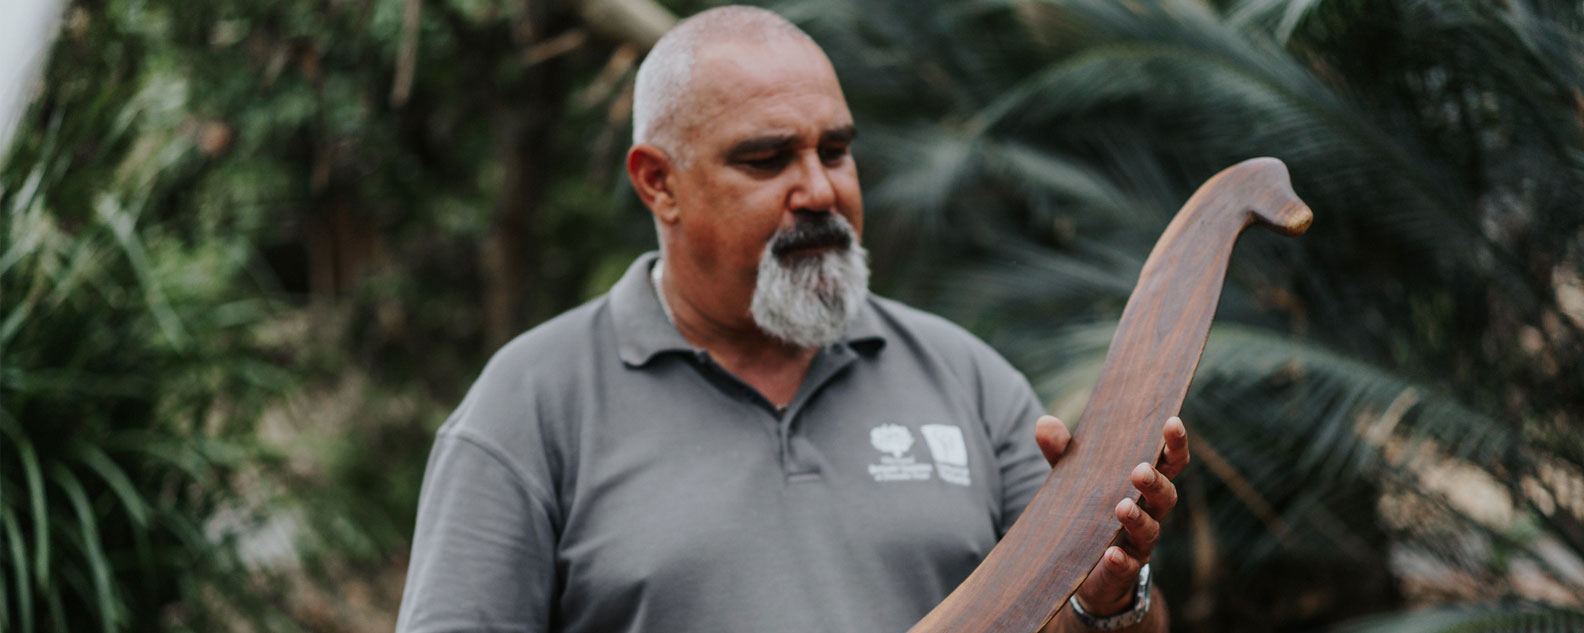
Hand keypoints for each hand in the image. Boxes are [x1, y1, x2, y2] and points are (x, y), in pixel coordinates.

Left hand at [1034, 415, 1190, 615]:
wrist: (1084, 567)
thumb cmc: (1089, 512)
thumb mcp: (1076, 479)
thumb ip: (1063, 453)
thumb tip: (1043, 423)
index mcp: (1143, 486)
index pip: (1169, 463)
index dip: (1175, 444)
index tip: (1172, 423)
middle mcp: (1149, 513)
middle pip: (1166, 496)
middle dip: (1155, 482)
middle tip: (1139, 471)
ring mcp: (1138, 543)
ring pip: (1149, 530)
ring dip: (1138, 519)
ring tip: (1122, 507)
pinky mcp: (1123, 569)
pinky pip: (1127, 566)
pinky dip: (1120, 560)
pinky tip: (1111, 554)